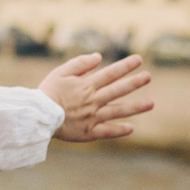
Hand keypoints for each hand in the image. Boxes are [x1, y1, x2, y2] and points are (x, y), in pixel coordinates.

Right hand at [39, 53, 154, 141]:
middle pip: (118, 90)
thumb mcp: (60, 72)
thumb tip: (99, 57)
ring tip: (151, 103)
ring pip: (118, 111)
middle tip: (149, 76)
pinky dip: (119, 130)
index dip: (125, 66)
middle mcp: (93, 100)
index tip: (139, 60)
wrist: (38, 117)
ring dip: (135, 107)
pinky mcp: (89, 132)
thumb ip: (80, 64)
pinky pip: (107, 131)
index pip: (111, 73)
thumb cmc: (47, 93)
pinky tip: (131, 128)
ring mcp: (93, 117)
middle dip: (135, 82)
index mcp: (86, 85)